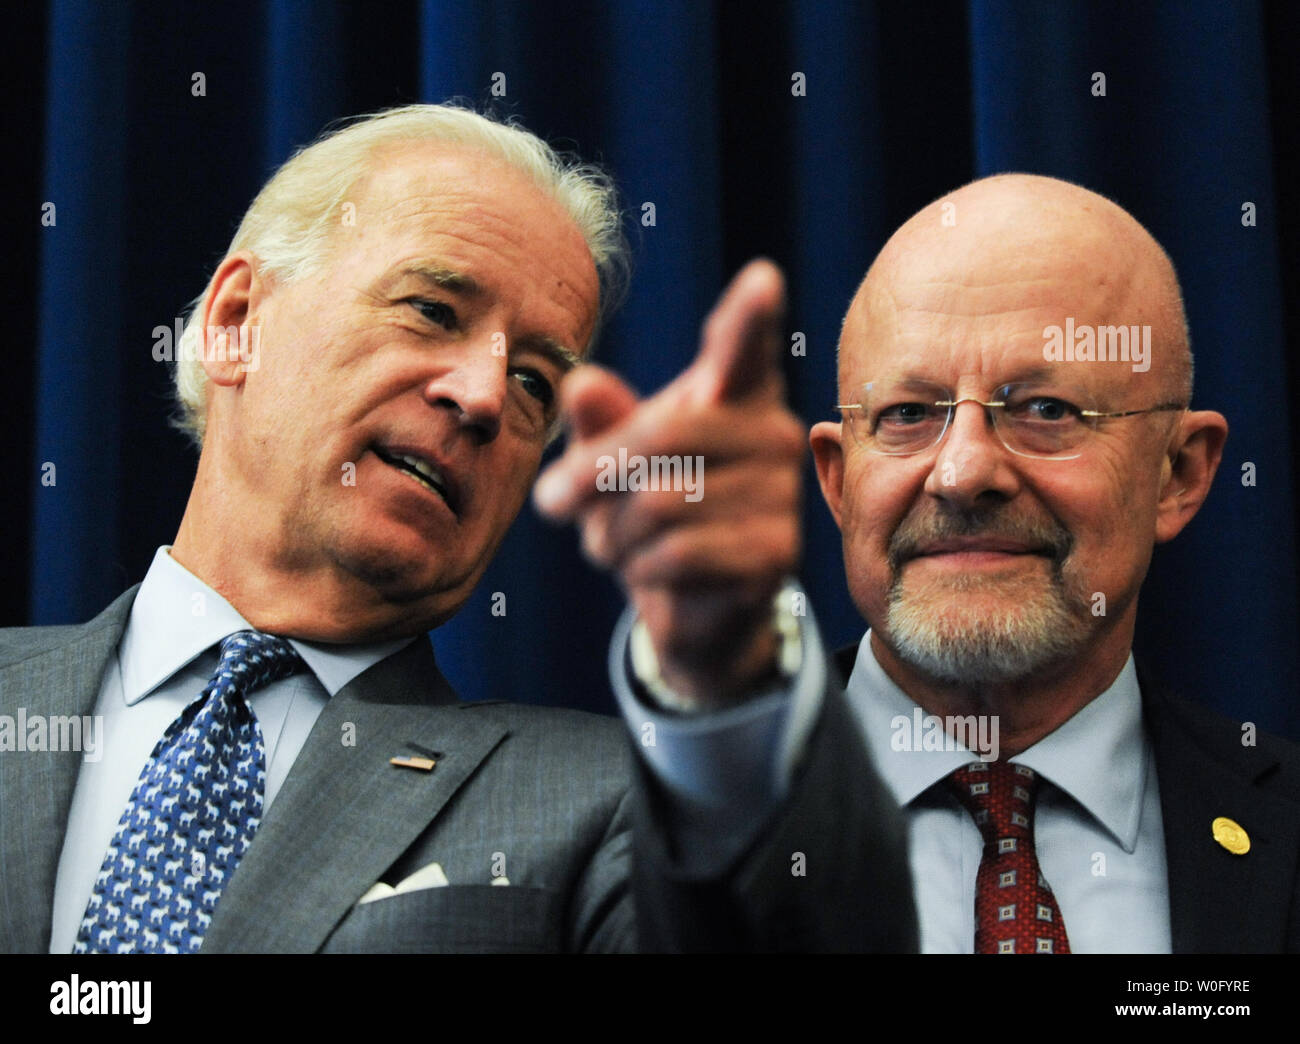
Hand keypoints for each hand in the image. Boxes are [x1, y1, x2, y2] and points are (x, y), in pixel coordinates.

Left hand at [533, 259, 803, 707]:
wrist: (691, 600)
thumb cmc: (647, 507)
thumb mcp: (609, 459)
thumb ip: (597, 421)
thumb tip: (581, 383)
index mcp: (733, 390)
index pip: (744, 345)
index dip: (749, 315)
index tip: (762, 278)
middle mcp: (771, 432)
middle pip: (664, 435)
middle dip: (592, 474)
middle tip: (551, 501)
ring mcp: (781, 493)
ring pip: (660, 504)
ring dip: (614, 535)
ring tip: (618, 543)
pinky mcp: (776, 553)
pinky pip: (678, 555)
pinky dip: (642, 569)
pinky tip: (651, 570)